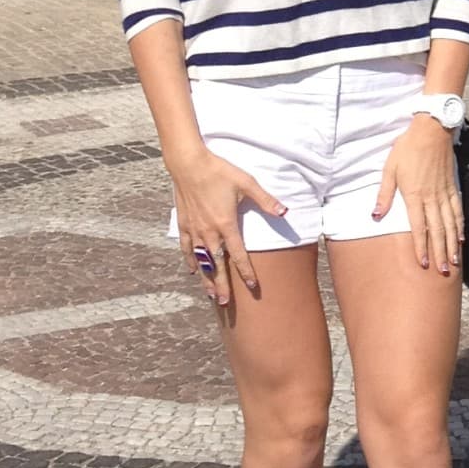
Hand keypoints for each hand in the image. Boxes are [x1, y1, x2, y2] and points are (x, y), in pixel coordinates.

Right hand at [170, 149, 286, 308]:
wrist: (188, 163)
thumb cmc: (219, 171)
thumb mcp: (246, 183)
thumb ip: (265, 200)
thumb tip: (285, 213)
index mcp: (226, 224)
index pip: (238, 254)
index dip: (246, 271)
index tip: (253, 286)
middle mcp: (209, 232)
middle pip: (216, 265)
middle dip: (222, 285)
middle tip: (227, 304)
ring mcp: (195, 229)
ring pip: (201, 261)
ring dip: (206, 278)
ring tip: (212, 294)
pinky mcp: (184, 224)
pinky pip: (187, 248)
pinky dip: (191, 261)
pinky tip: (192, 270)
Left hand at [376, 115, 462, 274]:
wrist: (432, 129)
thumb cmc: (407, 148)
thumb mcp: (390, 169)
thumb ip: (384, 194)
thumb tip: (375, 216)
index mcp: (414, 195)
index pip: (418, 227)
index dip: (420, 247)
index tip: (422, 263)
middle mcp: (432, 198)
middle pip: (437, 231)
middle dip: (439, 253)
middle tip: (441, 271)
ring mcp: (444, 193)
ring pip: (450, 224)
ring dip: (452, 244)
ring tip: (453, 261)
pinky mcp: (452, 186)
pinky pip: (457, 210)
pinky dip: (460, 226)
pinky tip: (461, 238)